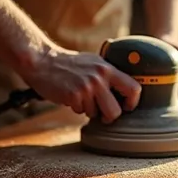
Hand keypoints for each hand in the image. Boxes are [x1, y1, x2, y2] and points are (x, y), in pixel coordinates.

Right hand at [21, 45, 140, 121]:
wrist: (43, 61)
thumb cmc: (70, 64)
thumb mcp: (94, 62)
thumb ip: (109, 74)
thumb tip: (126, 91)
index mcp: (108, 68)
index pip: (134, 88)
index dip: (133, 102)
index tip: (126, 106)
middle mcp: (99, 77)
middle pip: (115, 111)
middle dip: (109, 116)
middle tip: (103, 114)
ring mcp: (86, 87)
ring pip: (96, 114)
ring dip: (89, 110)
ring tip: (82, 98)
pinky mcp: (73, 96)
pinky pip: (81, 111)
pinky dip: (76, 108)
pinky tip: (71, 96)